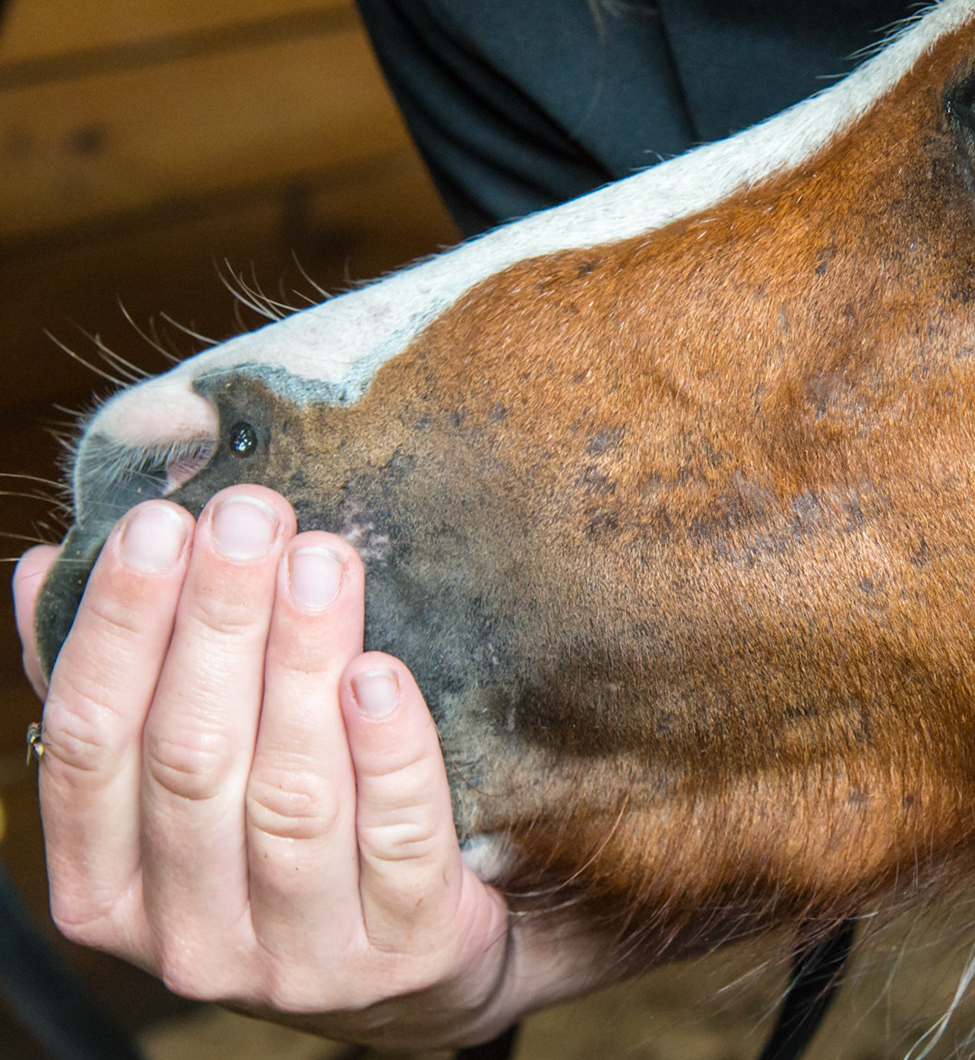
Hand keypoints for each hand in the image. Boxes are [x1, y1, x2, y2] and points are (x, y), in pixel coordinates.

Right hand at [12, 487, 614, 1047]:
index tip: (159, 524)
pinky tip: (382, 676)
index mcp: (107, 890)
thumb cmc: (288, 851)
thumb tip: (49, 566)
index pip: (87, 745)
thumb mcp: (184, 788)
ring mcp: (300, 956)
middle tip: (251, 518)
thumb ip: (121, 689)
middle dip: (218, 623)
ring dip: (303, 663)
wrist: (416, 965)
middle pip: (191, 760)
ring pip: (291, 796)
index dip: (119, 627)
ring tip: (322, 561)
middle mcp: (190, 936)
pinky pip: (399, 839)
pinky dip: (390, 752)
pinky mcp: (406, 948)